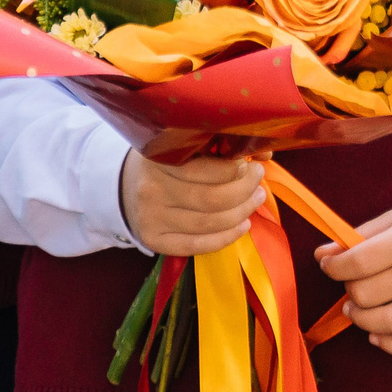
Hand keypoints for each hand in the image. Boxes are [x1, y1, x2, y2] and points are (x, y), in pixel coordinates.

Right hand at [119, 152, 264, 256]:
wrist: (125, 186)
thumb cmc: (167, 162)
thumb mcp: (185, 146)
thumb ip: (222, 146)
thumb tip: (266, 151)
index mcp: (160, 159)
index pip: (208, 170)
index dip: (237, 170)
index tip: (250, 164)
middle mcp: (151, 189)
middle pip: (213, 199)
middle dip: (245, 191)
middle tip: (258, 181)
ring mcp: (151, 218)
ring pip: (209, 223)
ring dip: (242, 213)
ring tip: (255, 200)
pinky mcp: (153, 240)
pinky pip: (197, 245)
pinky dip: (227, 237)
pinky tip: (243, 225)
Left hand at [316, 190, 391, 356]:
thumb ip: (363, 234)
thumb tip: (322, 254)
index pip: (357, 263)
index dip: (333, 266)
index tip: (329, 263)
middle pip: (366, 295)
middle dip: (349, 289)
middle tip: (352, 280)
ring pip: (385, 324)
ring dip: (361, 319)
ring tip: (357, 307)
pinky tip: (378, 335)